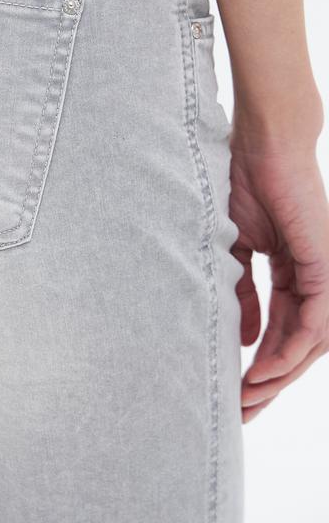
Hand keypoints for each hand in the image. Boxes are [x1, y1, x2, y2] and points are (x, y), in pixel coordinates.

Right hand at [229, 119, 328, 422]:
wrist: (264, 142)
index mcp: (295, 273)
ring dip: (281, 374)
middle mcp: (315, 279)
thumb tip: (243, 339)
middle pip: (298, 345)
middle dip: (270, 381)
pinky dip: (292, 348)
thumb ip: (242, 293)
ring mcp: (324, 273)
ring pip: (311, 342)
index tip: (233, 391)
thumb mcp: (235, 248)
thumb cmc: (246, 182)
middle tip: (241, 410)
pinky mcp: (325, 265)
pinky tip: (267, 368)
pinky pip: (316, 320)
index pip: (282, 330)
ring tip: (248, 396)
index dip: (259, 363)